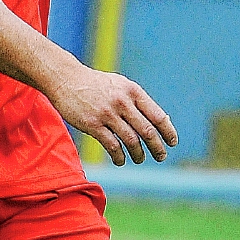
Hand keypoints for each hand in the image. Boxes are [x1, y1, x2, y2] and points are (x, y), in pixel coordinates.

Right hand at [45, 61, 177, 165]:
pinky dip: (119, 156)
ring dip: (139, 154)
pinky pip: (112, 146)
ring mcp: (107, 113)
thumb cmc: (96, 84)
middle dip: (157, 147)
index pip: (157, 115)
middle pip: (147, 131)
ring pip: (131, 141)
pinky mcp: (92, 124)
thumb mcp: (120, 85)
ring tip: (140, 159)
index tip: (172, 142)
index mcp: (132, 91)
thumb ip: (137, 101)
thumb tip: (161, 120)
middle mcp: (122, 101)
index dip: (168, 131)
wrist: (66, 78)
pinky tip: (121, 160)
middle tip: (161, 156)